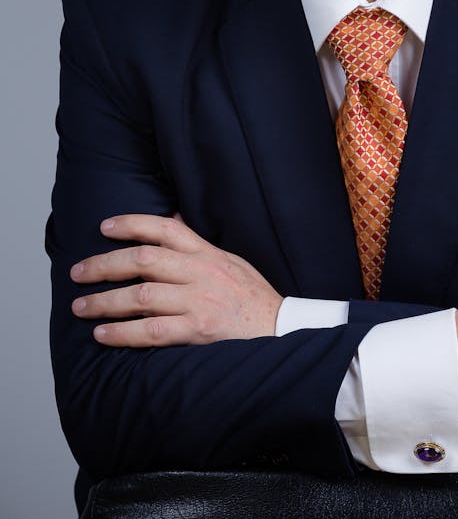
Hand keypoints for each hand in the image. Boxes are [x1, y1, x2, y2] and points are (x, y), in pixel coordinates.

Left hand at [70, 213, 282, 346]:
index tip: (105, 226)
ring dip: (105, 301)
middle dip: (105, 264)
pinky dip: (123, 332)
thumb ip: (198, 244)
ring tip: (80, 308)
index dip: (132, 223)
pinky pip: (152, 331)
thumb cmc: (253, 298)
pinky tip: (103, 334)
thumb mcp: (230, 261)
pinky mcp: (198, 331)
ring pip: (142, 295)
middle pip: (144, 260)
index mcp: (208, 253)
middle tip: (78, 272)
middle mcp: (201, 272)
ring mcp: (199, 301)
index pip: (166, 228)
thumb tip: (171, 220)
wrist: (282, 332)